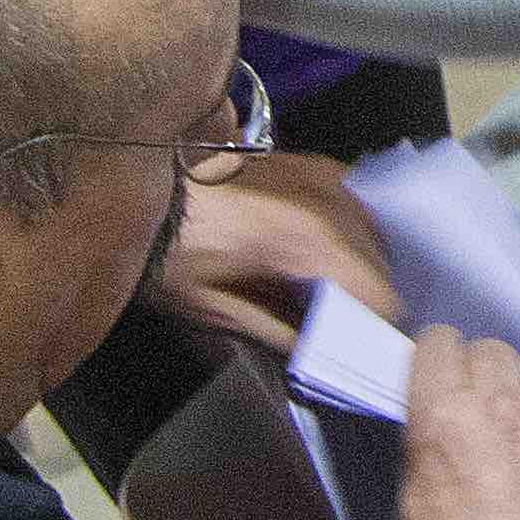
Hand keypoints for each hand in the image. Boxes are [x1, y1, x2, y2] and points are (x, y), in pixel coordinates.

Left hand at [144, 151, 401, 351]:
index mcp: (307, 238)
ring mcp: (320, 174)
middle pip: (381, 260)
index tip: (379, 353)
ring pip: (373, 229)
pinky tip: (334, 259)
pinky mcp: (308, 165)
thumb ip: (280, 332)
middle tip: (359, 333)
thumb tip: (323, 355)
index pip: (377, 290)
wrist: (137, 188)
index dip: (382, 327)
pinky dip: (353, 234)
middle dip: (375, 299)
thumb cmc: (169, 254)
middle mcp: (327, 198)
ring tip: (346, 301)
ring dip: (367, 265)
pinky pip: (353, 203)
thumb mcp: (217, 308)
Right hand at [398, 328, 519, 519]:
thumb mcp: (412, 510)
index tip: (446, 372)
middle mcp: (507, 409)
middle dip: (486, 381)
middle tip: (487, 421)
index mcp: (446, 420)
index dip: (441, 360)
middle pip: (495, 354)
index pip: (442, 343)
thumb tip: (438, 416)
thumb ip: (428, 445)